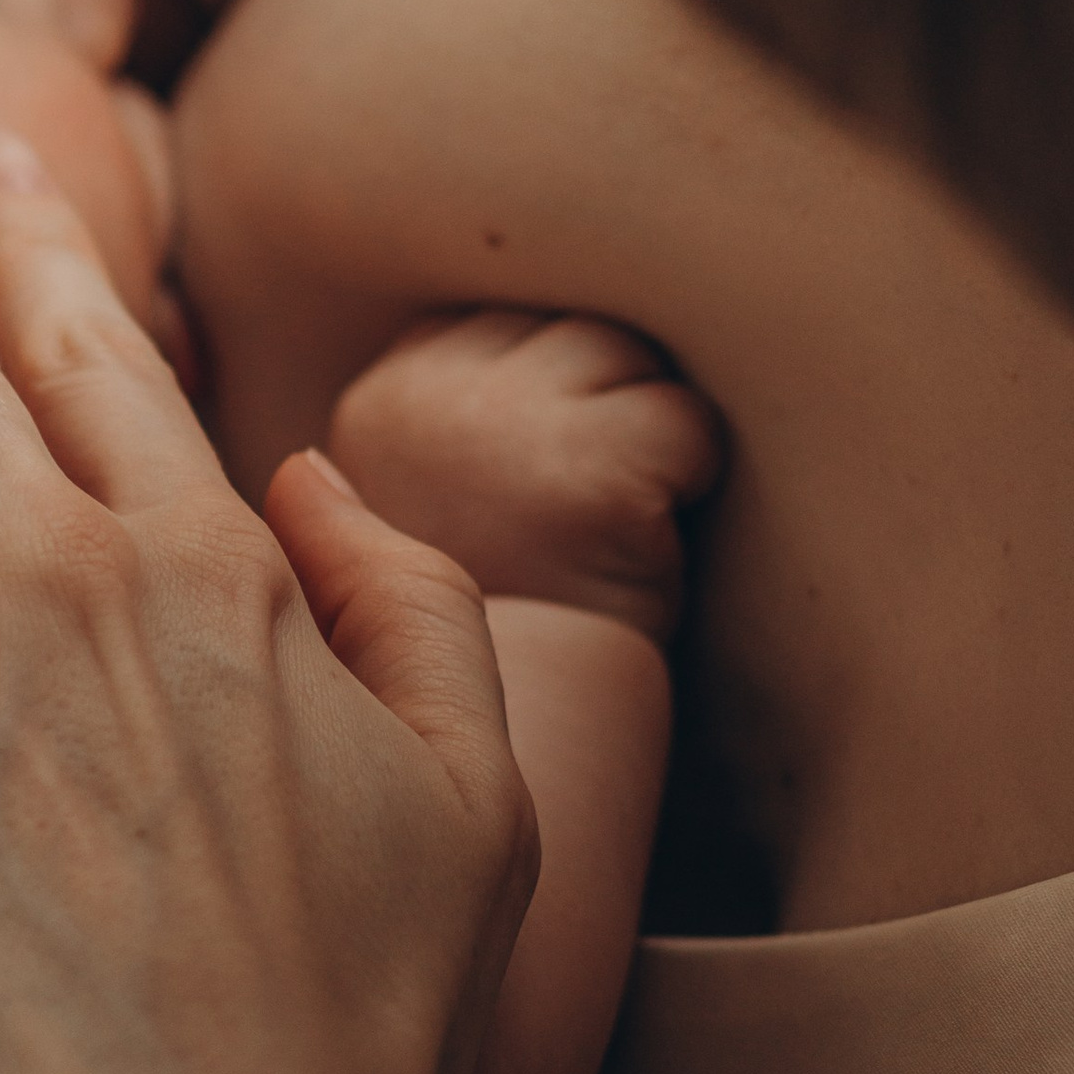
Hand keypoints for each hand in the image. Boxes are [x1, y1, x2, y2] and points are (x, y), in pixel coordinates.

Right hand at [329, 309, 722, 639]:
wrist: (497, 742)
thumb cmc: (481, 634)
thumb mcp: (421, 511)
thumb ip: (447, 427)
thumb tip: (525, 348)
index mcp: (383, 404)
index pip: (500, 332)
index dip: (548, 397)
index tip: (545, 481)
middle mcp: (435, 395)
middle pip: (571, 333)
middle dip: (601, 401)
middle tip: (595, 507)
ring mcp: (512, 423)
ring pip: (628, 358)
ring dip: (646, 429)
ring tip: (615, 522)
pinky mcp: (594, 466)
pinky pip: (684, 421)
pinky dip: (690, 473)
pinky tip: (649, 540)